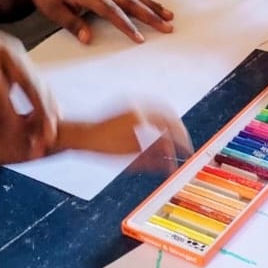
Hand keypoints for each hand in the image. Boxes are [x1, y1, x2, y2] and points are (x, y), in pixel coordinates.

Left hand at [6, 0, 174, 44]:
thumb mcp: (52, 10)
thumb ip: (71, 24)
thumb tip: (89, 39)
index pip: (111, 11)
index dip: (126, 25)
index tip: (140, 39)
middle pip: (130, 2)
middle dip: (150, 15)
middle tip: (168, 26)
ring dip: (152, 6)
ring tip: (169, 16)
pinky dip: (143, 0)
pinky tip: (154, 6)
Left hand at [55, 104, 192, 167]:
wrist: (81, 136)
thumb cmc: (102, 146)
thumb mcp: (131, 156)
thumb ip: (154, 158)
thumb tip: (171, 162)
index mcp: (140, 117)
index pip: (169, 125)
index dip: (181, 139)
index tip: (186, 149)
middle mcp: (138, 107)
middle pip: (168, 115)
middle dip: (178, 130)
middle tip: (184, 143)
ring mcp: (132, 105)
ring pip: (160, 110)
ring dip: (169, 124)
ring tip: (174, 138)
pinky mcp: (127, 108)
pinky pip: (151, 110)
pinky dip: (159, 121)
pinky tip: (159, 131)